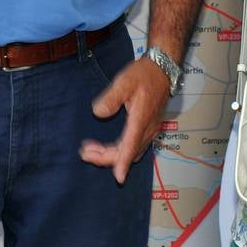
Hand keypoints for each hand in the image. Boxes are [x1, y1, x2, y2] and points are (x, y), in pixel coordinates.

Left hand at [79, 56, 169, 183]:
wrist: (162, 70)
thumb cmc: (143, 75)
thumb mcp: (124, 82)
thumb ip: (110, 98)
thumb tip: (98, 113)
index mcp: (141, 119)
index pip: (131, 146)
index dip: (123, 162)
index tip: (118, 177)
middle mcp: (148, 129)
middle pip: (128, 153)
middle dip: (106, 157)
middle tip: (85, 153)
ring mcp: (150, 130)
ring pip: (131, 151)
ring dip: (111, 155)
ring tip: (90, 151)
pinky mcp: (148, 128)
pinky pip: (134, 146)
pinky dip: (120, 150)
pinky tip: (106, 146)